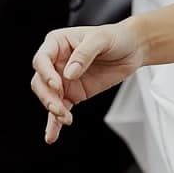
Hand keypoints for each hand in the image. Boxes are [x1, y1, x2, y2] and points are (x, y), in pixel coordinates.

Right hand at [30, 18, 149, 143]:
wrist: (133, 49)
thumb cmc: (115, 37)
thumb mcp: (101, 39)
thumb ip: (84, 54)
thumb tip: (69, 74)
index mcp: (58, 43)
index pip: (42, 59)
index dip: (46, 73)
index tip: (56, 84)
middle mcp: (56, 62)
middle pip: (40, 81)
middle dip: (47, 96)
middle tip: (59, 107)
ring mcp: (63, 79)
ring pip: (49, 97)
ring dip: (53, 110)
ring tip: (65, 119)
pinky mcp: (73, 94)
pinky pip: (60, 109)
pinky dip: (55, 123)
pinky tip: (52, 135)